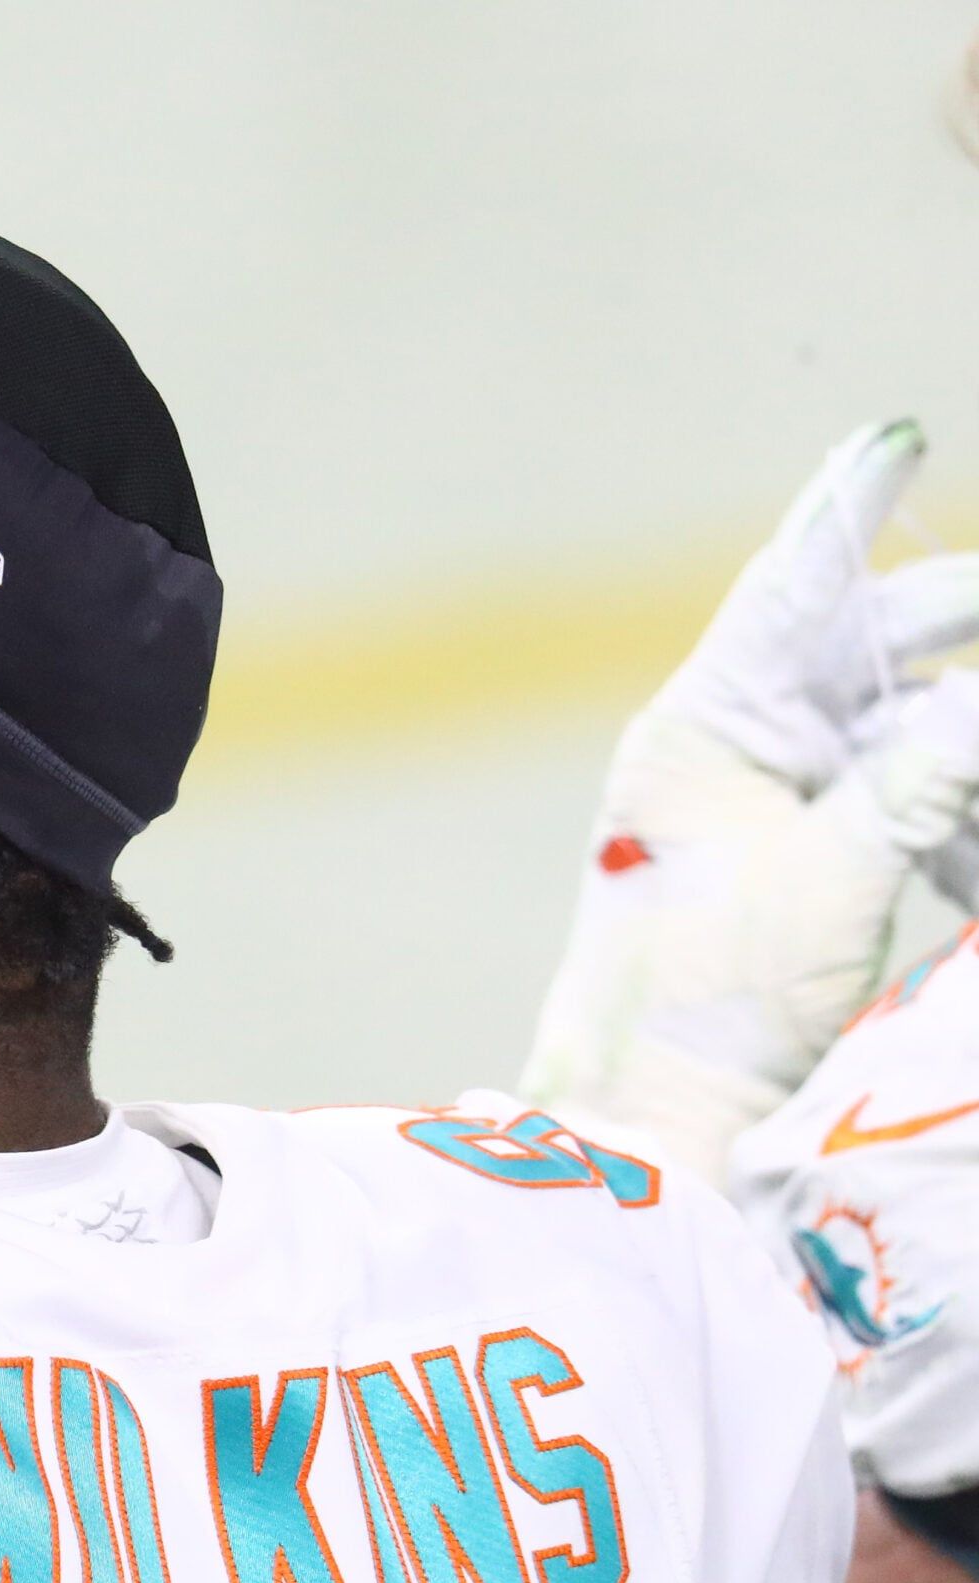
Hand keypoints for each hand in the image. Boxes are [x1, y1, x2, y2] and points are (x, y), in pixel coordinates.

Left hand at [519, 421, 978, 1182]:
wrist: (663, 1116)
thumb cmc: (710, 999)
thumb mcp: (834, 880)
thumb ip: (927, 779)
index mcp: (704, 729)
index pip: (792, 589)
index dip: (851, 509)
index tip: (898, 437)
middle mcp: (730, 748)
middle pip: (867, 648)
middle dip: (959, 622)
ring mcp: (767, 805)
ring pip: (897, 721)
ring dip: (959, 718)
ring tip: (971, 718)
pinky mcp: (803, 863)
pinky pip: (901, 797)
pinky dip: (953, 797)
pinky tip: (964, 807)